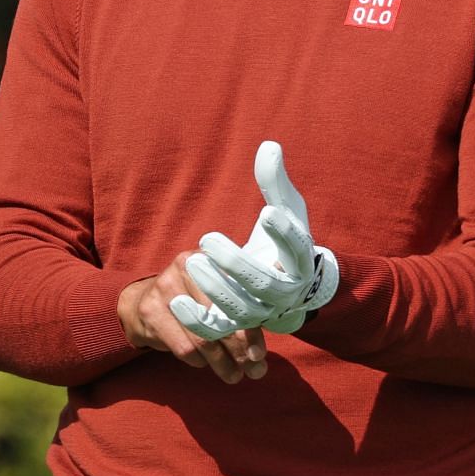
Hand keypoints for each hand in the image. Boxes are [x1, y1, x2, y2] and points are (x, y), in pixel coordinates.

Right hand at [118, 254, 268, 383]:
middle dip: (240, 350)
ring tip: (234, 375)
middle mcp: (188, 266)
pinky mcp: (150, 310)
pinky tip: (204, 363)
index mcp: (212, 257)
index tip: (259, 353)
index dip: (252, 328)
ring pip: (203, 338)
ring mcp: (166, 287)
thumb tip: (265, 342)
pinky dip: (199, 361)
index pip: (238, 296)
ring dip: (222, 363)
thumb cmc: (193, 300)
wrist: (141, 302)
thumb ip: (243, 306)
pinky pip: (184, 347)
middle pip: (221, 318)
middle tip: (254, 371)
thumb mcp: (217, 292)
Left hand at [168, 140, 338, 340]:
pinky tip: (175, 301)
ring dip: (214, 288)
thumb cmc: (283, 242)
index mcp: (299, 261)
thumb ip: (275, 182)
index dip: (283, 233)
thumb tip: (269, 146)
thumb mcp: (287, 208)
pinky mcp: (235, 325)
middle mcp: (283, 292)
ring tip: (191, 261)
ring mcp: (259, 312)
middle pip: (262, 285)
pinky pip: (217, 329)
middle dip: (236, 264)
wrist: (287, 287)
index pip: (296, 249)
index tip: (267, 213)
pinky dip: (197, 320)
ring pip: (239, 309)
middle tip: (206, 239)